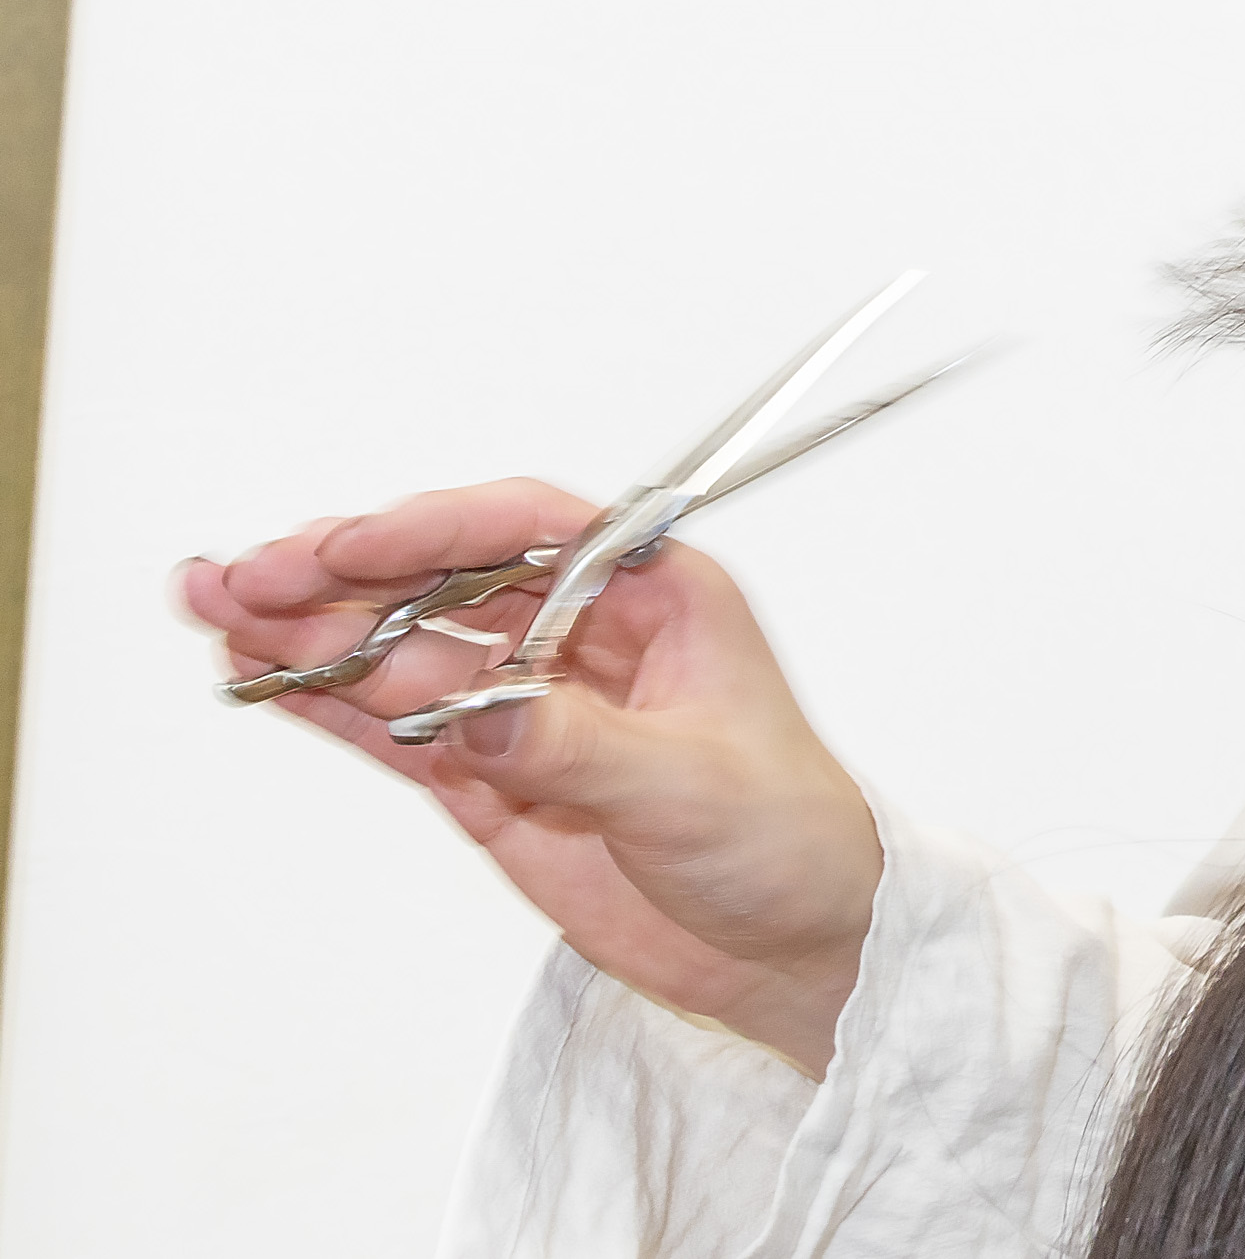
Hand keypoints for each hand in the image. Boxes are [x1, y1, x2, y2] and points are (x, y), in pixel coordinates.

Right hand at [176, 480, 878, 1074]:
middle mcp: (582, 636)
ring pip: (404, 649)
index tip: (346, 547)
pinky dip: (330, 703)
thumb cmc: (786, 841)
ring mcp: (528, 706)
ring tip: (216, 611)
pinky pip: (398, 723)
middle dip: (342, 576)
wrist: (795, 947)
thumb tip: (480, 712)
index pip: (527, 530)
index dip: (431, 529)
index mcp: (655, 598)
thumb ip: (578, 748)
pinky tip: (264, 678)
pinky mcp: (493, 774)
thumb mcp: (689, 788)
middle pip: (444, 582)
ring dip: (312, 631)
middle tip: (245, 582)